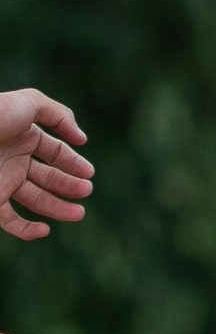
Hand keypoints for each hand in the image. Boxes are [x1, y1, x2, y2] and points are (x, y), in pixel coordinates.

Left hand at [0, 89, 93, 242]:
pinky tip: (44, 230)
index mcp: (23, 138)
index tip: (89, 172)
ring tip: (78, 213)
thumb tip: (82, 139)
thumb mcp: (28, 103)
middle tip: (86, 190)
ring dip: (58, 208)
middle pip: (48, 177)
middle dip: (70, 185)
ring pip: (35, 200)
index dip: (74, 163)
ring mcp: (2, 181)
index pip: (55, 153)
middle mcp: (13, 160)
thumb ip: (58, 114)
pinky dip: (26, 229)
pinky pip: (9, 219)